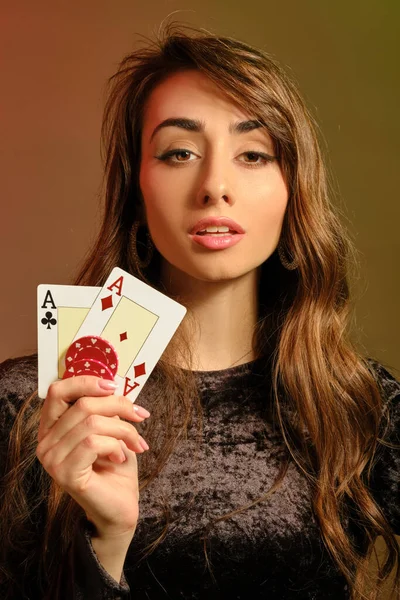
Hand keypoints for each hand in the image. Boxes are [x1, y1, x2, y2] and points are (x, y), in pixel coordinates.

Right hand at [36, 376, 149, 538]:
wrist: (121, 505)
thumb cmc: (115, 465)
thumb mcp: (111, 428)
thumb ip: (105, 407)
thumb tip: (115, 384)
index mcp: (52, 426)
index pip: (57, 390)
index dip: (86, 382)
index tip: (114, 386)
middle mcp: (46, 442)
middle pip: (83, 405)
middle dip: (119, 406)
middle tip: (141, 416)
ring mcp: (52, 460)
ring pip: (92, 423)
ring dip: (123, 430)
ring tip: (135, 443)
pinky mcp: (65, 474)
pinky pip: (93, 443)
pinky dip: (115, 446)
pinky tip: (121, 458)